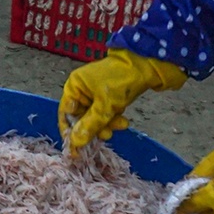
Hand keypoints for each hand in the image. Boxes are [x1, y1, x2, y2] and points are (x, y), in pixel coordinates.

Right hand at [57, 49, 186, 151]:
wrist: (147, 64)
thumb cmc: (121, 80)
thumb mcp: (105, 105)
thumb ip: (90, 125)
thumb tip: (75, 142)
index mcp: (74, 86)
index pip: (66, 114)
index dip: (71, 132)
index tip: (77, 149)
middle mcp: (81, 89)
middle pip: (81, 117)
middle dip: (94, 128)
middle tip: (107, 135)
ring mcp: (95, 92)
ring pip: (95, 117)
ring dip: (106, 124)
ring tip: (121, 125)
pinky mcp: (108, 95)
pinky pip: (105, 112)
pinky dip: (113, 118)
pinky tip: (123, 120)